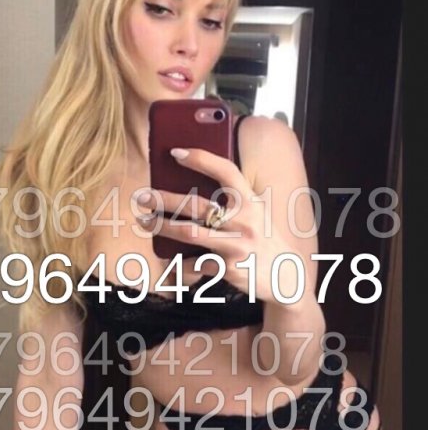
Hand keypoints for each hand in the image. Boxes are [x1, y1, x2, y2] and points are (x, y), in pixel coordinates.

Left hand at [136, 147, 296, 303]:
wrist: (286, 276)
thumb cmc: (263, 241)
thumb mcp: (256, 214)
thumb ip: (234, 201)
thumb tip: (192, 191)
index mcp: (251, 201)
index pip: (226, 171)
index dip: (201, 159)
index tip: (175, 152)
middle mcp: (245, 220)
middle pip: (197, 205)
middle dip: (164, 199)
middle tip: (142, 196)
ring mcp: (236, 245)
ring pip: (189, 233)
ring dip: (162, 226)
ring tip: (144, 221)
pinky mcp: (229, 268)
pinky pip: (196, 264)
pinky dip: (180, 265)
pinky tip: (168, 264)